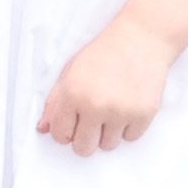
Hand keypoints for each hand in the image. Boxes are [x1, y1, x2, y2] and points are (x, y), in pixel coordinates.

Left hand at [37, 20, 173, 155]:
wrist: (140, 39)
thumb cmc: (103, 53)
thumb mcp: (71, 71)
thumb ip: (55, 102)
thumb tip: (44, 129)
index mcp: (72, 93)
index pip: (60, 135)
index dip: (65, 131)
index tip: (73, 124)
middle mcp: (95, 106)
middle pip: (84, 148)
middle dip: (85, 138)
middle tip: (92, 122)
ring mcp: (121, 112)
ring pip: (108, 146)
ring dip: (108, 133)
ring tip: (112, 109)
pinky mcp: (144, 114)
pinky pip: (131, 138)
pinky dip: (128, 127)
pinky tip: (128, 106)